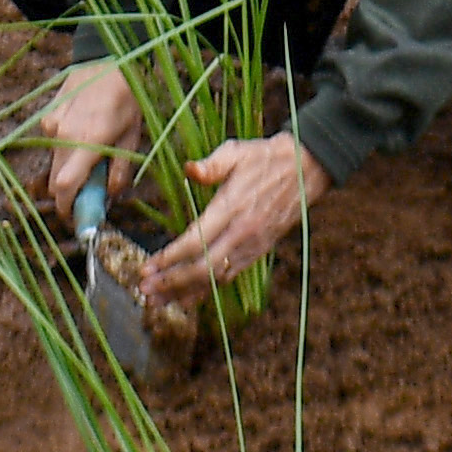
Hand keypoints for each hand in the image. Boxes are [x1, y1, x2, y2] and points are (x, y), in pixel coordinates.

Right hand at [40, 64, 142, 220]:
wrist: (108, 56)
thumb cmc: (127, 97)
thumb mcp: (132, 136)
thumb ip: (120, 171)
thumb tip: (111, 196)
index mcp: (87, 143)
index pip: (64, 188)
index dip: (67, 208)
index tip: (77, 216)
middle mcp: (64, 137)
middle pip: (56, 179)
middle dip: (70, 192)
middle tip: (91, 191)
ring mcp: (53, 125)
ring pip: (55, 161)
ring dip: (69, 168)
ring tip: (92, 155)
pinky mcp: (48, 116)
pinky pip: (53, 141)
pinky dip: (65, 146)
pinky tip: (83, 131)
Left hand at [139, 134, 326, 306]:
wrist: (306, 171)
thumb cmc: (265, 158)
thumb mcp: (237, 152)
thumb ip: (212, 164)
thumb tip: (191, 169)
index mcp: (232, 207)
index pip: (196, 241)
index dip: (169, 258)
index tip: (148, 265)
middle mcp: (241, 232)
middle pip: (202, 268)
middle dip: (171, 282)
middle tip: (145, 289)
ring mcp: (251, 245)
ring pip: (215, 278)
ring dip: (185, 292)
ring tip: (158, 300)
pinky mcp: (258, 251)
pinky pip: (229, 277)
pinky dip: (207, 290)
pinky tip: (187, 297)